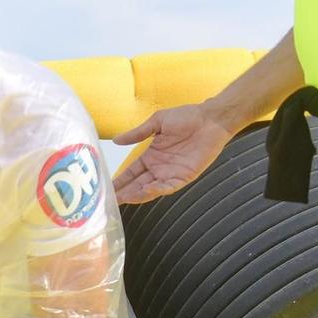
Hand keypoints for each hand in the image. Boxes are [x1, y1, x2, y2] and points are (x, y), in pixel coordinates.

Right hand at [111, 104, 237, 204]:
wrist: (211, 118)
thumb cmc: (187, 117)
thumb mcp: (157, 123)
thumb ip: (137, 133)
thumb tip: (116, 141)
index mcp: (151, 156)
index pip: (131, 172)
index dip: (119, 180)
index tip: (106, 188)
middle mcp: (159, 168)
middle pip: (137, 184)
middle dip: (124, 193)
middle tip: (110, 201)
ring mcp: (171, 173)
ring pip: (151, 189)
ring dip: (138, 194)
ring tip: (124, 198)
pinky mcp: (185, 176)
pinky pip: (169, 187)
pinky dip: (158, 190)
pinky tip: (147, 190)